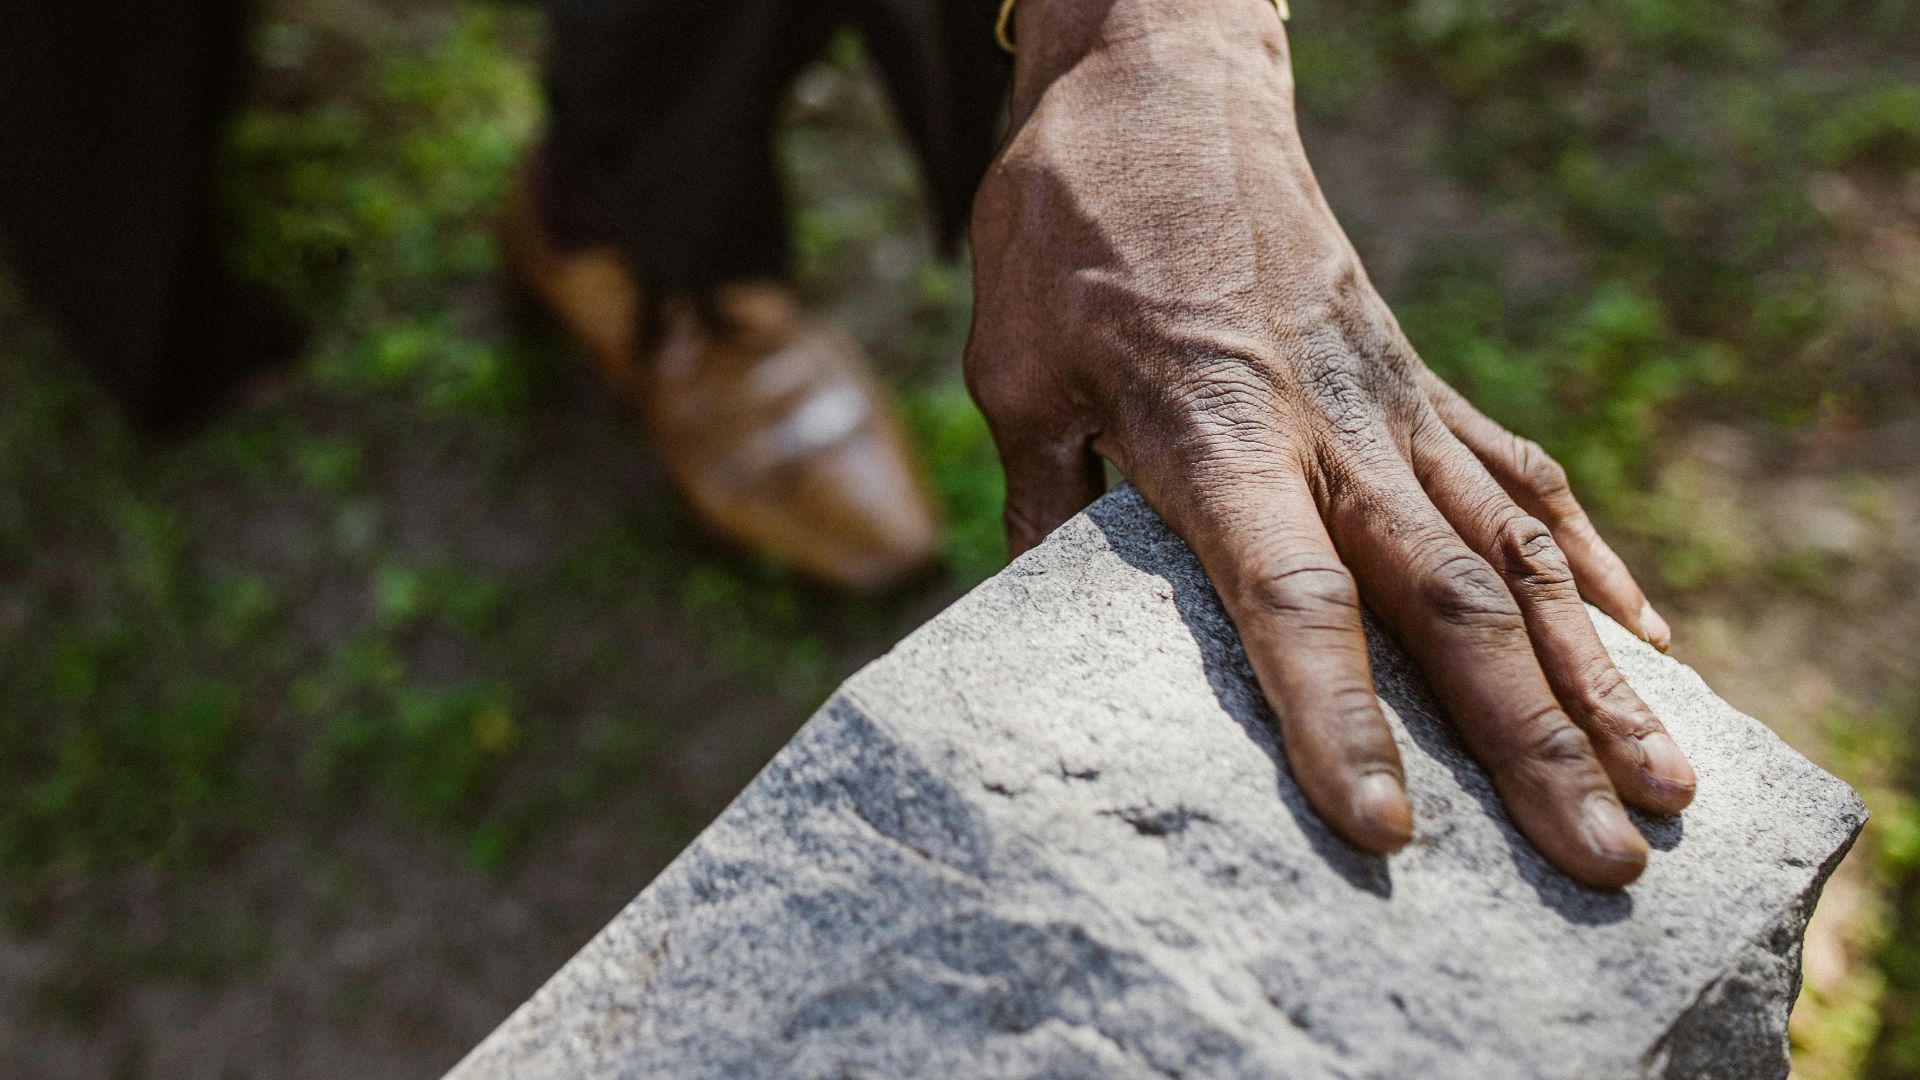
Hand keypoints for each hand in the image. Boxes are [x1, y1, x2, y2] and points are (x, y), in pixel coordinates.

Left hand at [965, 0, 1693, 887]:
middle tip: (1605, 865)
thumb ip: (1045, 494)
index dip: (1338, 716)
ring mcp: (1390, 401)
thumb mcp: (1015, 366)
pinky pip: (1520, 478)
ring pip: (1515, 552)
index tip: (1383, 826)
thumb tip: (1031, 616)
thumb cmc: (1070, 223)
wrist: (1162, 81)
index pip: (1291, 599)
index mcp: (1215, 434)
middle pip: (1446, 600)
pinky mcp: (1417, 379)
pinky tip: (1648, 642)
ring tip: (1668, 786)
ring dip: (1594, 676)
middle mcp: (1329, 427)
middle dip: (1531, 742)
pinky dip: (1590, 564)